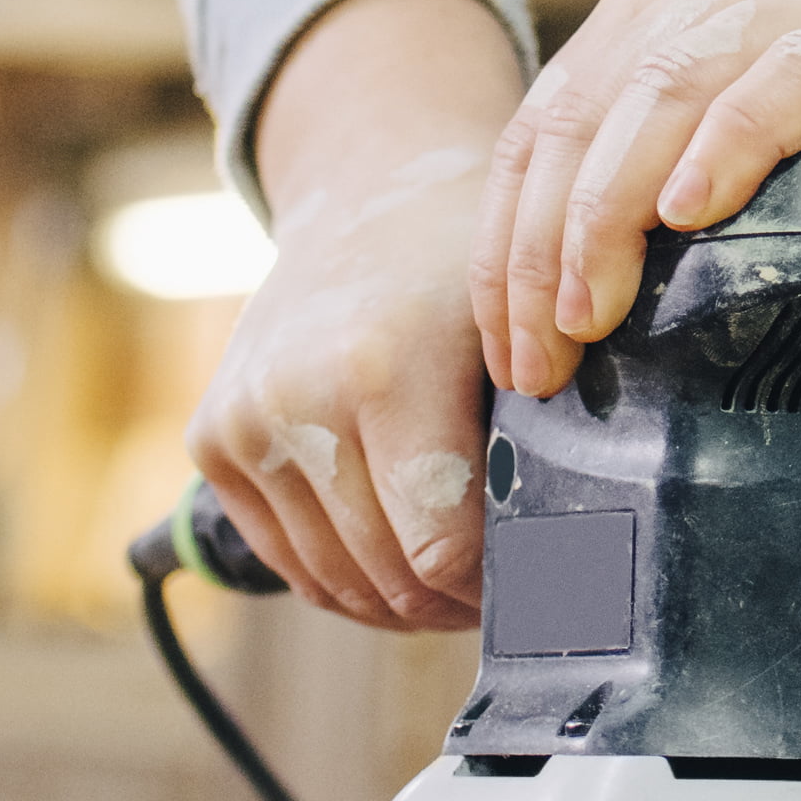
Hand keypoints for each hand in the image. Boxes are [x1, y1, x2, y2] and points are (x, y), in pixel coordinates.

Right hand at [188, 0, 521, 633]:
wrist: (367, 197)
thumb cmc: (466, 264)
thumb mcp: (525, 325)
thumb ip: (551, 432)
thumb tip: (587, 557)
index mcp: (383, 369)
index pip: (440, 546)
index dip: (497, 583)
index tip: (541, 577)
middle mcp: (295, 398)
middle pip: (389, 574)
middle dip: (456, 600)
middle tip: (510, 590)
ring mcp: (242, 422)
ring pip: (336, 583)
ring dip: (402, 602)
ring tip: (459, 581)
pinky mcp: (212, 441)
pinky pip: (289, 563)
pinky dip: (347, 580)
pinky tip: (400, 563)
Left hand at [473, 0, 800, 460]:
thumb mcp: (735, 209)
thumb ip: (640, 224)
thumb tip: (527, 345)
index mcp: (665, 4)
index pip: (550, 118)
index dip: (509, 237)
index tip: (509, 354)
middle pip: (597, 100)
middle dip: (551, 238)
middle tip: (545, 355)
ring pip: (678, 77)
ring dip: (618, 201)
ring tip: (596, 306)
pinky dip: (738, 136)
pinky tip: (693, 206)